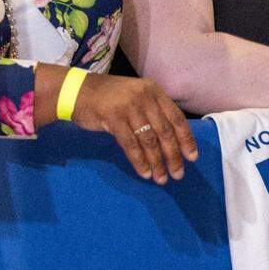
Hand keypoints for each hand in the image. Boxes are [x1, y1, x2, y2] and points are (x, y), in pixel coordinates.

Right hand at [72, 73, 197, 183]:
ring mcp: (128, 106)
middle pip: (164, 131)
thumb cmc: (108, 97)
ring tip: (161, 178)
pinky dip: (139, 161)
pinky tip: (144, 172)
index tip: (192, 157)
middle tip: (178, 174)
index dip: (186, 139)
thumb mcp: (134, 97)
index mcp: (153, 90)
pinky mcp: (113, 117)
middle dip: (173, 156)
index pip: (176, 117)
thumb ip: (151, 112)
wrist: (77, 91)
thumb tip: (171, 142)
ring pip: (149, 140)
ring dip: (157, 162)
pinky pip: (131, 145)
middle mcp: (144, 96)